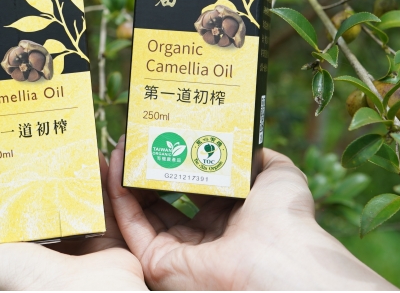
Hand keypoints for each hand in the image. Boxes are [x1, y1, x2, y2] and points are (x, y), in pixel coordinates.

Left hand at [0, 153, 146, 290]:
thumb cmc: (20, 281)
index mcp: (16, 256)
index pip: (10, 217)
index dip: (8, 189)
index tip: (10, 158)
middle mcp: (47, 252)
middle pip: (45, 205)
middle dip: (44, 176)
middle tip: (44, 145)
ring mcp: (81, 246)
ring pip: (77, 201)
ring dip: (76, 174)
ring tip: (72, 145)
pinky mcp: (110, 239)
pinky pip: (108, 204)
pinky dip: (104, 181)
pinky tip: (95, 156)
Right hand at [108, 138, 394, 290]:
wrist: (276, 256)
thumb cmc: (284, 216)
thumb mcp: (279, 174)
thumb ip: (260, 157)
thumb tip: (247, 140)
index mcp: (233, 218)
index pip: (199, 190)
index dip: (183, 163)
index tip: (170, 136)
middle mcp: (205, 237)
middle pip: (167, 201)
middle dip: (150, 170)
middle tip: (138, 138)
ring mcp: (179, 252)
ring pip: (143, 213)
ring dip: (128, 179)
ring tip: (122, 144)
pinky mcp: (158, 263)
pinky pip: (132, 227)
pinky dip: (119, 196)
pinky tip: (115, 165)